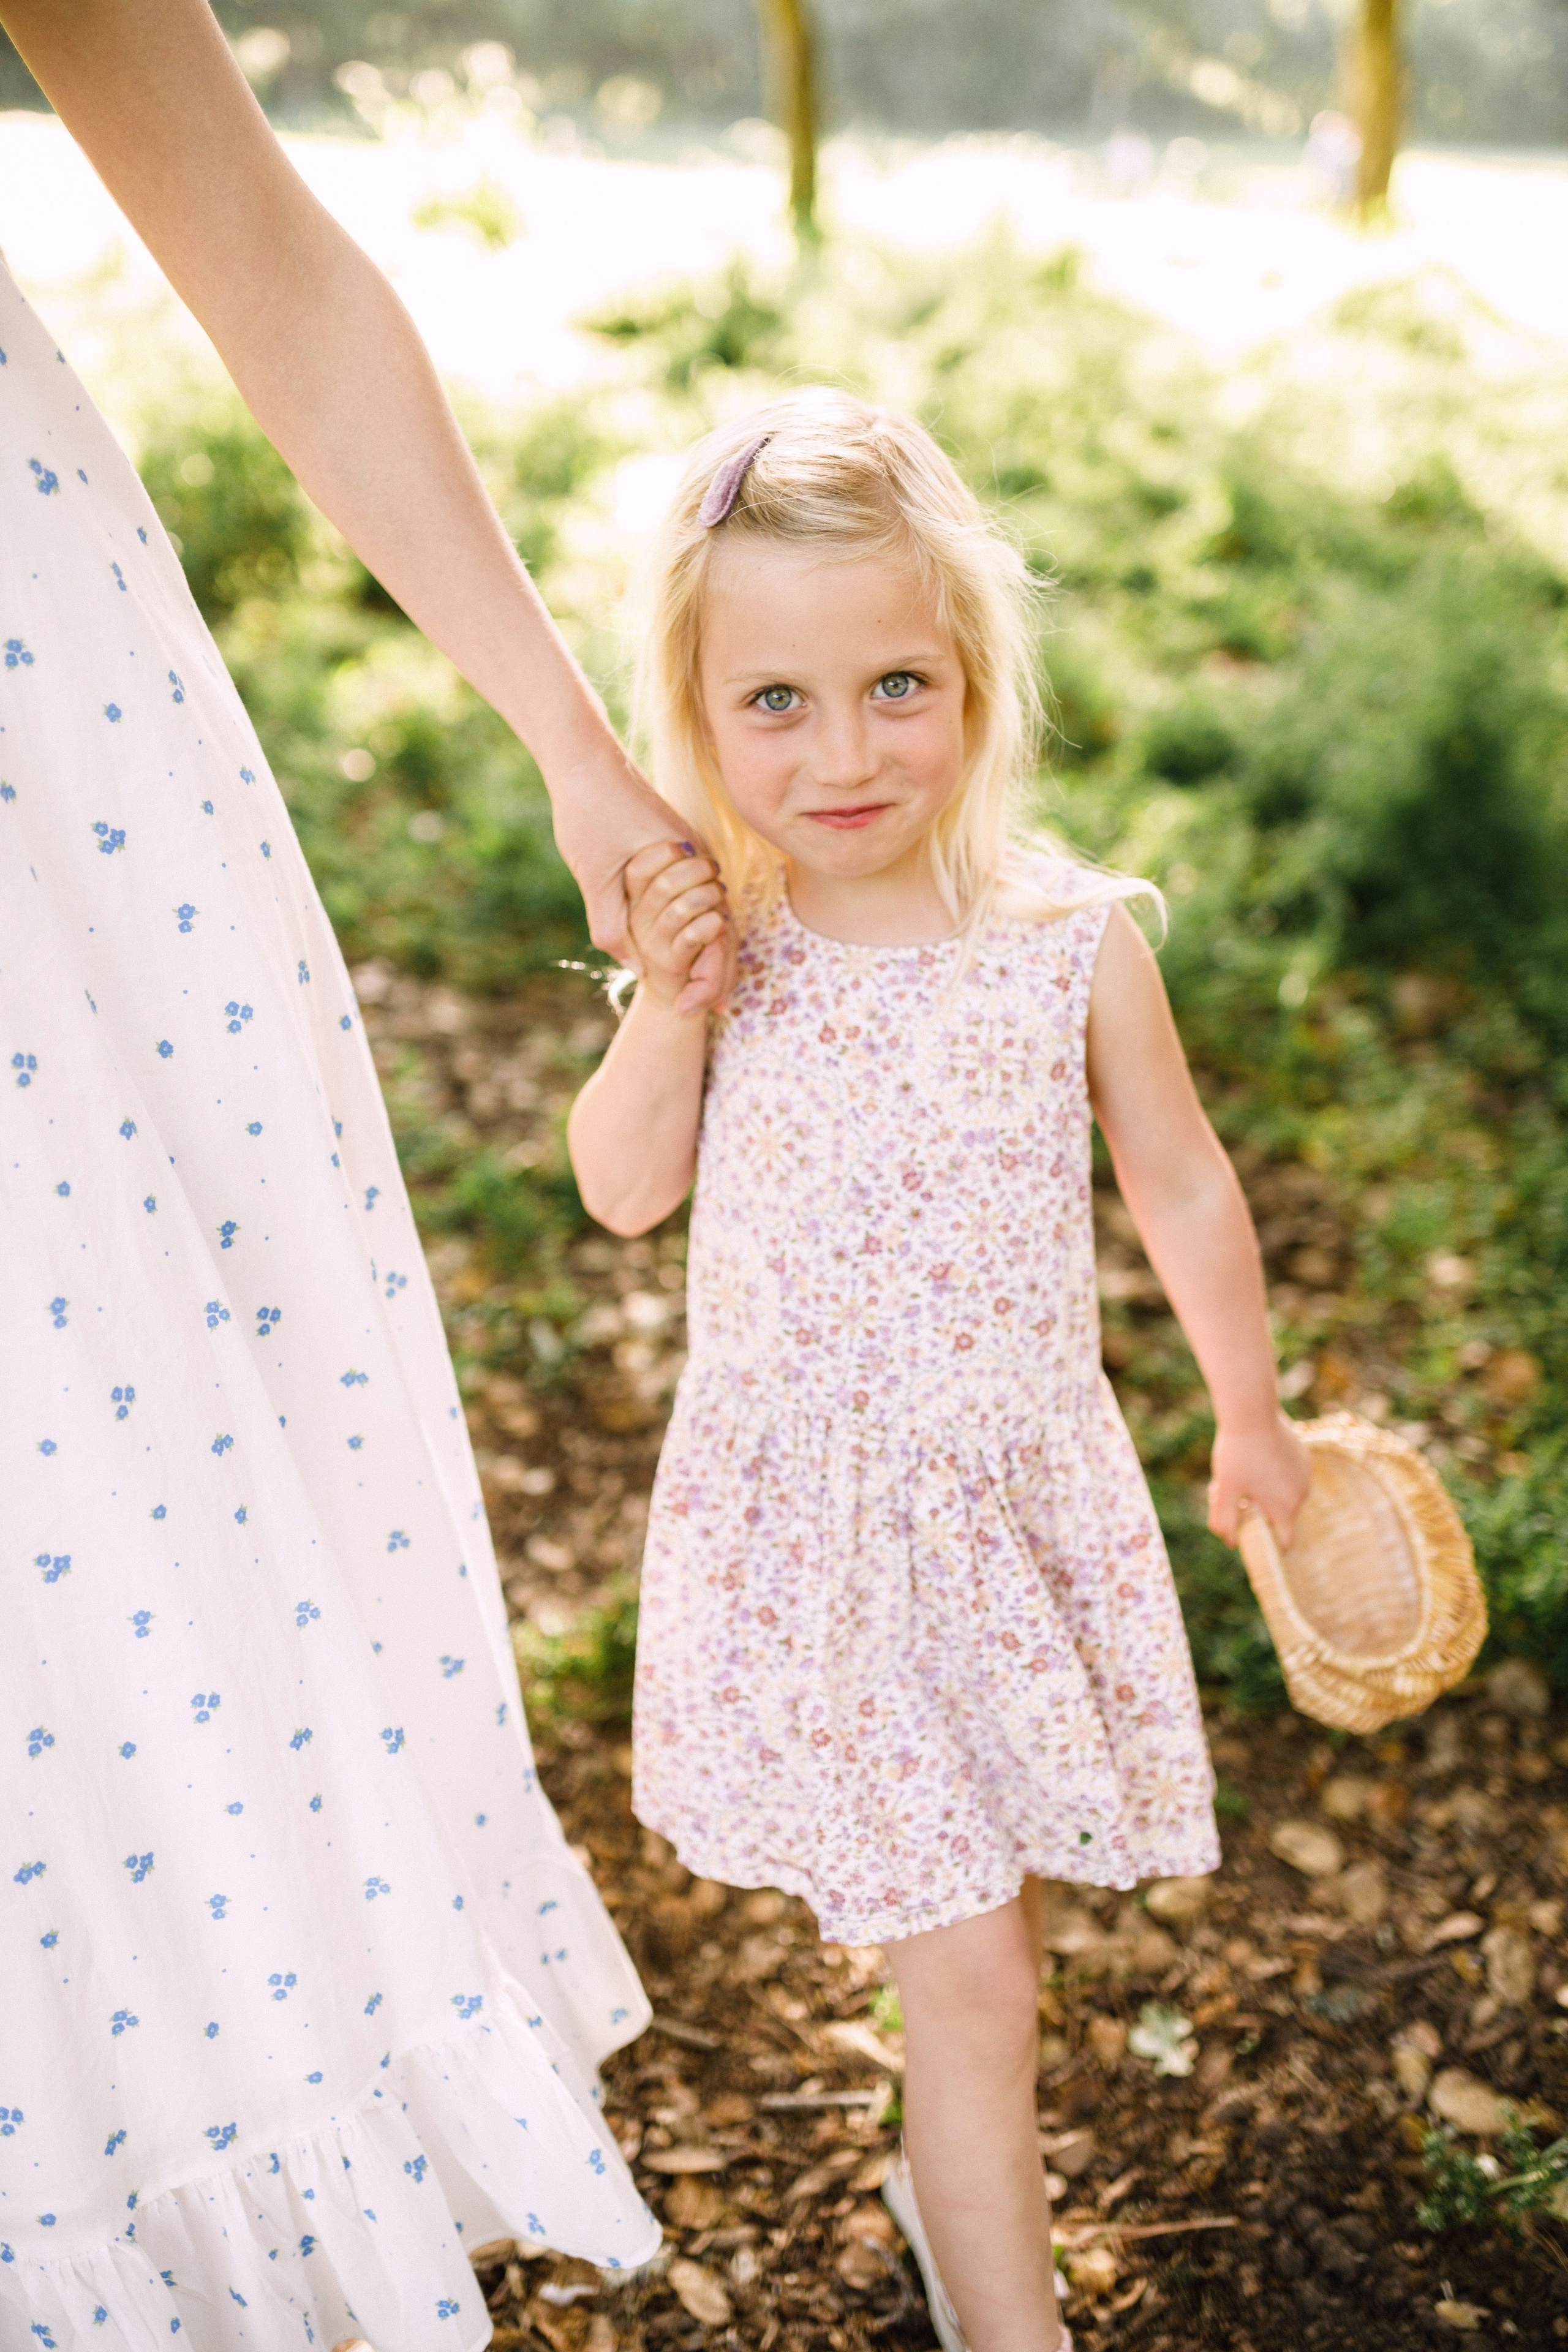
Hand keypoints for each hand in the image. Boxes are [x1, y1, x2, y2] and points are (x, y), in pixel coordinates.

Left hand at [550, 749, 734, 1014]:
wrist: (584, 761)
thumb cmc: (588, 813)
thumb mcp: (595, 876)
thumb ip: (614, 925)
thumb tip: (637, 971)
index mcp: (690, 862)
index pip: (718, 931)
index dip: (712, 975)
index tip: (698, 1010)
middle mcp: (700, 857)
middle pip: (721, 925)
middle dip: (715, 971)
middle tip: (702, 1013)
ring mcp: (692, 851)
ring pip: (710, 911)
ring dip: (705, 951)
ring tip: (698, 994)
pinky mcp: (677, 847)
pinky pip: (695, 895)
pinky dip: (692, 926)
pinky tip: (681, 950)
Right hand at [623, 841, 729, 1015]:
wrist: (682, 998)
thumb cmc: (692, 940)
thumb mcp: (687, 899)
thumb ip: (681, 870)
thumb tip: (685, 844)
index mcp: (635, 899)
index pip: (639, 867)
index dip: (668, 853)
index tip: (692, 849)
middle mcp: (637, 920)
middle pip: (664, 884)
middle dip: (699, 871)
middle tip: (715, 875)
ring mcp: (651, 941)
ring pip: (680, 908)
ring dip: (710, 898)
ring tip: (721, 901)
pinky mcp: (668, 963)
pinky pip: (691, 934)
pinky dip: (713, 924)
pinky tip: (721, 922)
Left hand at [1208, 1412, 1311, 1550]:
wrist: (1251, 1412)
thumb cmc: (1236, 1453)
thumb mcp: (1224, 1490)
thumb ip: (1224, 1521)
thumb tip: (1230, 1542)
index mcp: (1285, 1508)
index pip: (1286, 1542)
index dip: (1272, 1547)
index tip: (1256, 1541)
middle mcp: (1302, 1494)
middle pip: (1281, 1516)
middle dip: (1260, 1512)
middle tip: (1236, 1494)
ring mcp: (1306, 1474)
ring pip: (1285, 1494)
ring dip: (1267, 1492)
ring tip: (1244, 1473)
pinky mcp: (1305, 1457)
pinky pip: (1290, 1476)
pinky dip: (1276, 1475)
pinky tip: (1257, 1457)